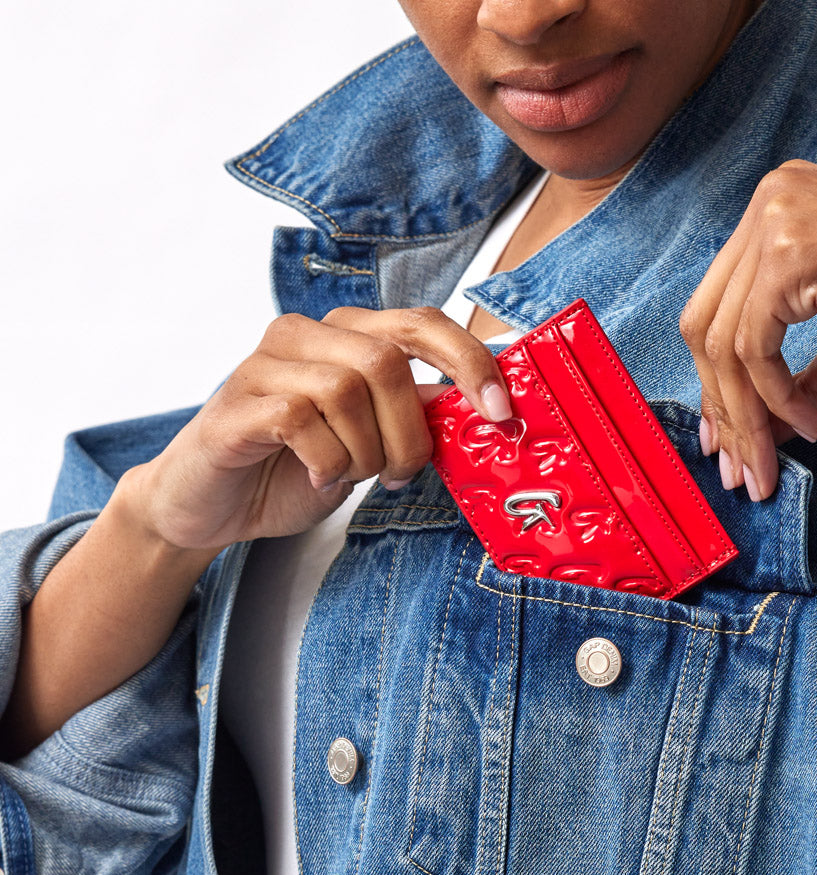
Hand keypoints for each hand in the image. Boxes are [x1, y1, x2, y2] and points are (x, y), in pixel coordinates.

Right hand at [134, 307, 514, 551]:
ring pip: (347, 390)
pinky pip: (301, 420)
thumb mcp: (372, 444)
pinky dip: (324, 460)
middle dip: (409, 432)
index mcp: (346, 334)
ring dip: (365, 452)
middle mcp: (305, 334)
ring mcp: (266, 364)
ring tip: (348, 475)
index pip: (421, 322)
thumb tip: (479, 410)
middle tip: (399, 473)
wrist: (212, 505)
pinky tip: (316, 475)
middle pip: (387, 361)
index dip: (468, 361)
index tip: (500, 410)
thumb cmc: (295, 468)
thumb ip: (414, 418)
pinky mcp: (237, 404)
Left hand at [679, 158, 816, 499]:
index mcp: (781, 203)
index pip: (718, 302)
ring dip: (745, 417)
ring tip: (770, 463)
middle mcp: (772, 197)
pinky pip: (752, 347)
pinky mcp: (792, 252)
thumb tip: (755, 432)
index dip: (714, 380)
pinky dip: (773, 397)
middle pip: (705, 323)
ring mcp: (779, 218)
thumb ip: (794, 379)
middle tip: (741, 469)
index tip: (727, 439)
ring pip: (723, 342)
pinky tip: (809, 423)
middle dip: (720, 407)